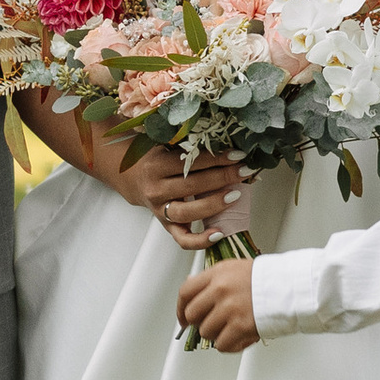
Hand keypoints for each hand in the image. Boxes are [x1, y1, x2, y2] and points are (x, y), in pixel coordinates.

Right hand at [110, 136, 252, 248]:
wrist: (135, 179)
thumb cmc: (158, 159)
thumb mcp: (167, 146)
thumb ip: (188, 144)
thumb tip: (225, 139)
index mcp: (156, 166)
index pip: (189, 162)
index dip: (216, 158)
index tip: (238, 154)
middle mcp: (156, 190)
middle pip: (191, 186)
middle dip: (222, 178)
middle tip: (244, 171)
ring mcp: (160, 210)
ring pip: (187, 212)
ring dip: (214, 205)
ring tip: (236, 195)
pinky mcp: (166, 226)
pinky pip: (183, 239)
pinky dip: (201, 240)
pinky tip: (219, 233)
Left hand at [178, 257, 259, 351]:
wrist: (292, 286)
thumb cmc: (268, 278)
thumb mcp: (236, 268)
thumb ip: (214, 279)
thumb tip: (195, 291)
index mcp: (217, 274)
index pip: (185, 292)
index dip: (180, 308)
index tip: (183, 317)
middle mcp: (220, 290)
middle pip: (192, 314)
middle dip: (199, 322)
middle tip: (211, 324)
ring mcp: (229, 308)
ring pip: (206, 332)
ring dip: (216, 334)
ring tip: (231, 328)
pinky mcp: (240, 326)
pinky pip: (221, 344)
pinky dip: (229, 345)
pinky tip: (238, 338)